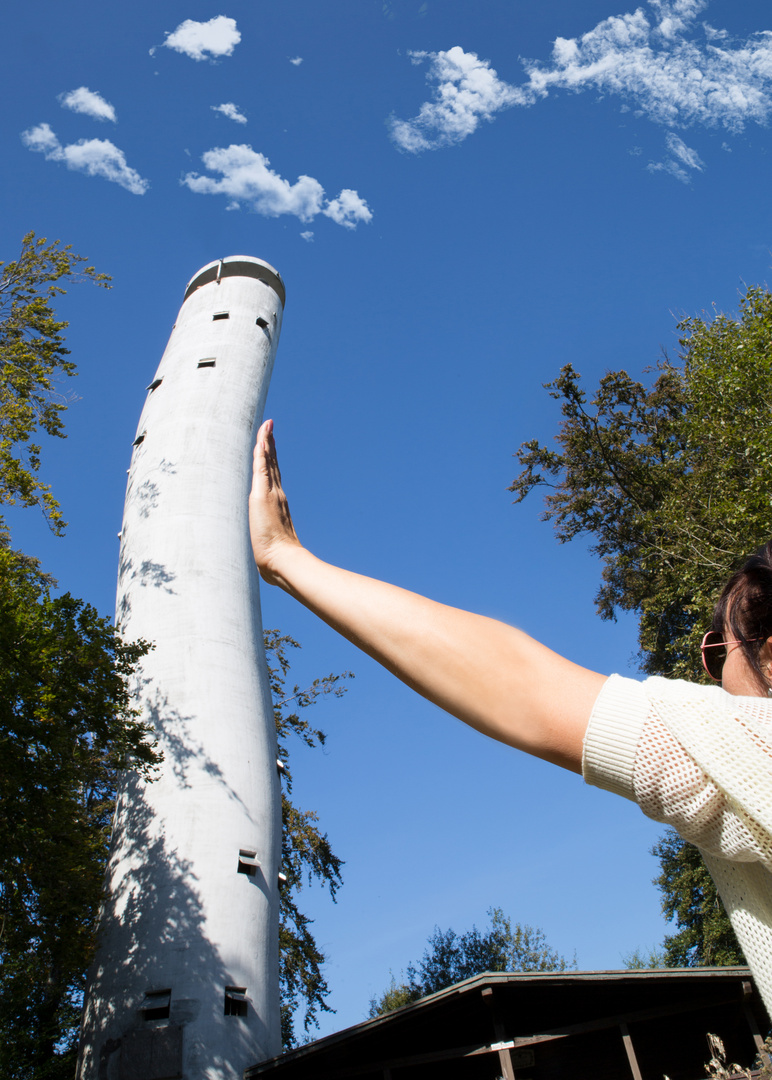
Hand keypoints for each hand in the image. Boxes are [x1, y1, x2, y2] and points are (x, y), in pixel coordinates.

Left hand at [249, 419, 300, 584]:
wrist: (282, 561)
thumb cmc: (275, 558)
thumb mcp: (269, 545)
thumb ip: (269, 545)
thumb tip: (268, 559)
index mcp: (276, 503)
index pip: (272, 476)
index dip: (271, 459)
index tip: (269, 445)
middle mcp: (276, 494)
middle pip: (272, 463)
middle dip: (270, 444)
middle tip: (270, 426)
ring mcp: (271, 493)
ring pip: (267, 462)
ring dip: (266, 441)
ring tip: (267, 425)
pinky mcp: (263, 495)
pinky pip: (261, 467)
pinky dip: (262, 452)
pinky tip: (261, 440)